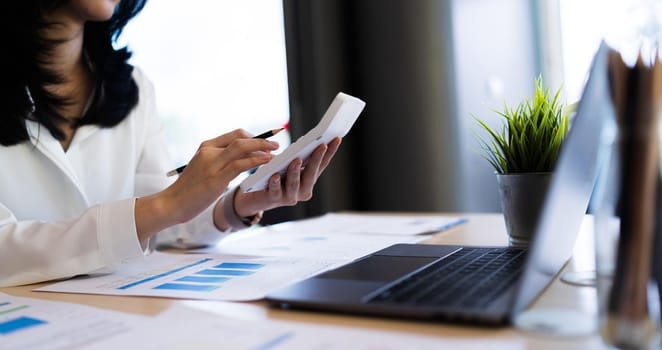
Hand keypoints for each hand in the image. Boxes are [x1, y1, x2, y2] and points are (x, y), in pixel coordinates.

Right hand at [135, 129, 278, 241]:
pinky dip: (256, 160)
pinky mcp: (216, 178)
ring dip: (262, 148)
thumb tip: (244, 159)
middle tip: (276, 144)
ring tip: (275, 152)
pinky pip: (241, 164)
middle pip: (240, 137)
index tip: (266, 141)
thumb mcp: (205, 169)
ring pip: (242, 147)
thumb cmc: (190, 189)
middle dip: (261, 139)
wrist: (172, 203)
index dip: (254, 136)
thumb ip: (221, 161)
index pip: (235, 134)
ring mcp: (212, 164)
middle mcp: (209, 151)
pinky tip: (266, 161)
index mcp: (206, 147)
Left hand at [232, 137, 341, 216]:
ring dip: (296, 171)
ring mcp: (290, 197)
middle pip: (311, 174)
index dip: (330, 152)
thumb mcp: (287, 164)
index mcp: (309, 180)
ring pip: (295, 184)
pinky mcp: (274, 199)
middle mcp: (303, 190)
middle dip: (316, 159)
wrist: (257, 196)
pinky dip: (276, 183)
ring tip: (296, 160)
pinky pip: (276, 191)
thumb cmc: (275, 176)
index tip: (336, 138)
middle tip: (321, 145)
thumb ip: (298, 157)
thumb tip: (307, 141)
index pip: (322, 164)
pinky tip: (274, 176)